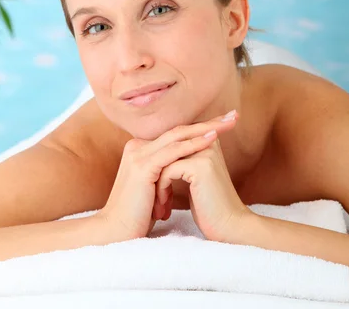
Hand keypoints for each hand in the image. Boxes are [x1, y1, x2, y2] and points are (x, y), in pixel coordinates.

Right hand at [99, 112, 243, 241]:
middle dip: (208, 123)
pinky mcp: (142, 167)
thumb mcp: (155, 188)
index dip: (200, 129)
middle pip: (178, 131)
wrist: (116, 233)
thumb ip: (166, 173)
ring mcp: (139, 155)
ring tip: (228, 123)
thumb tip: (186, 170)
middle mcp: (137, 147)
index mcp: (140, 150)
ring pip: (178, 137)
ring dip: (206, 128)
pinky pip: (173, 151)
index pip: (175, 135)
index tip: (223, 124)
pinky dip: (194, 144)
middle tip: (232, 116)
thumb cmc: (138, 215)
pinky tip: (211, 138)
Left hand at [154, 116, 252, 242]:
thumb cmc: (209, 207)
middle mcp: (207, 141)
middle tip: (150, 196)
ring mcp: (204, 152)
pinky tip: (164, 207)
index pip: (171, 144)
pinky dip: (162, 190)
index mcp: (207, 141)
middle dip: (155, 175)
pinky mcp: (200, 165)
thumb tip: (155, 156)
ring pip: (163, 161)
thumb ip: (181, 162)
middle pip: (166, 150)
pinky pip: (167, 171)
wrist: (230, 227)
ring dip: (156, 185)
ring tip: (158, 206)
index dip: (159, 167)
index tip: (154, 190)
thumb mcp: (194, 179)